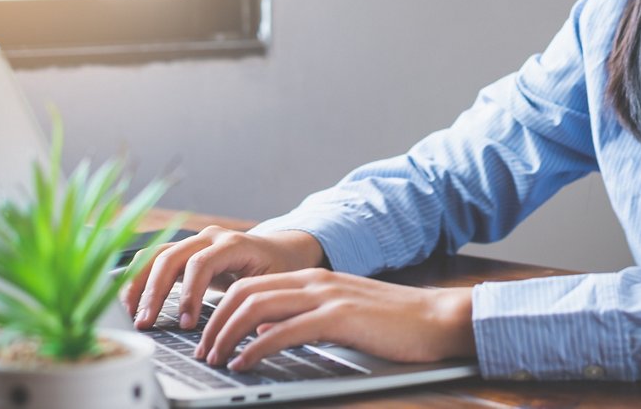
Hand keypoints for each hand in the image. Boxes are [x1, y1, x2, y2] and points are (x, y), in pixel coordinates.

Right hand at [121, 225, 324, 330]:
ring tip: (132, 315)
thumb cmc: (279, 268)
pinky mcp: (185, 252)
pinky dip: (140, 278)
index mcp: (234, 243)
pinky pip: (155, 259)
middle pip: (171, 256)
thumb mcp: (274, 283)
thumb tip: (247, 330)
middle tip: (147, 322)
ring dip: (140, 284)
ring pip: (156, 255)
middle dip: (155, 291)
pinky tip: (131, 302)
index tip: (186, 324)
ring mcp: (195, 241)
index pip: (201, 264)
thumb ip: (256, 300)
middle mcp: (210, 237)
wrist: (281, 249)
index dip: (189, 293)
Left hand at [192, 269, 475, 371]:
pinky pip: (285, 331)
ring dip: (228, 334)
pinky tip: (244, 363)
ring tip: (216, 359)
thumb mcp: (343, 313)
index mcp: (314, 278)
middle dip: (216, 323)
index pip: (252, 285)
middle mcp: (315, 281)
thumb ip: (307, 316)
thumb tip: (268, 333)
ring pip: (258, 307)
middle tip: (203, 351)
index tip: (210, 337)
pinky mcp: (338, 317)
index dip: (223, 310)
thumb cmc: (394, 323)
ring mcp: (326, 296)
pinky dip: (257, 348)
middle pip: (246, 292)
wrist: (437, 318)